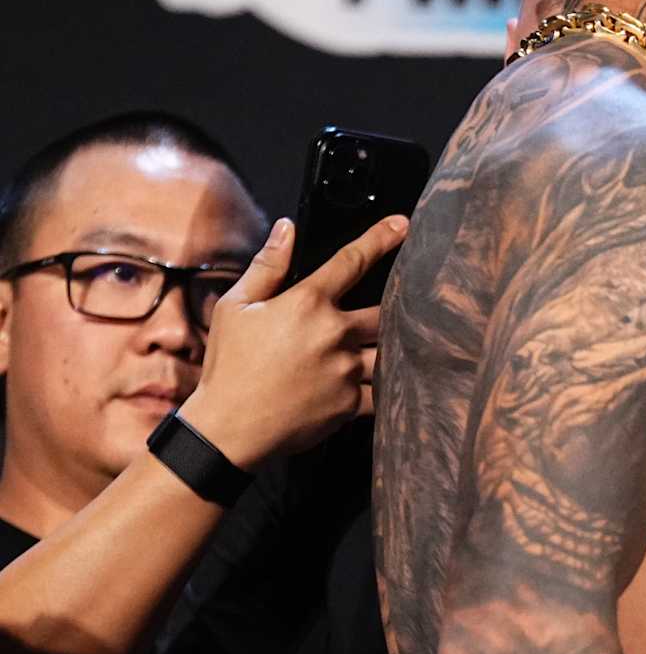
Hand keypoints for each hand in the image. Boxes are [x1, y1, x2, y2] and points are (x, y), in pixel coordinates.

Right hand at [178, 215, 408, 468]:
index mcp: (307, 303)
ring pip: (390, 350)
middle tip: (409, 303)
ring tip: (410, 344)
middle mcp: (334, 332)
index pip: (352, 261)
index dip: (380, 238)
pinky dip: (393, 386)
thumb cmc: (228, 366)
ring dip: (396, 346)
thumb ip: (267, 266)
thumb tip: (286, 228)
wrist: (227, 429)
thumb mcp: (236, 308)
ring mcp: (346, 369)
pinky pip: (385, 391)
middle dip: (396, 306)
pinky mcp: (351, 403)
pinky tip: (397, 382)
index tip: (403, 225)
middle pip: (384, 310)